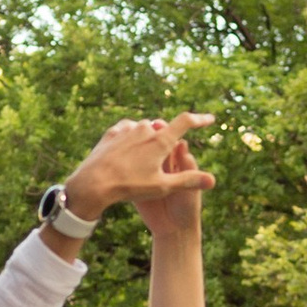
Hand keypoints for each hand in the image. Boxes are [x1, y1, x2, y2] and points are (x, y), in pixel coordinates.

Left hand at [59, 113, 213, 231]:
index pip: (186, 122)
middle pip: (163, 129)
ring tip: (142, 161)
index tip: (210, 119)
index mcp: (160, 140)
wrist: (93, 183)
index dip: (200, 119)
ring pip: (145, 129)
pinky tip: (128, 151)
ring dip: (148, 139)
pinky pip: (128, 131)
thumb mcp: (162, 188)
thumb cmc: (129, 186)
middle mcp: (145, 129)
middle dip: (166, 139)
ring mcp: (127, 129)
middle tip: (163, 158)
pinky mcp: (112, 133)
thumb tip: (213, 181)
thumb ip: (188, 181)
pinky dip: (132, 138)